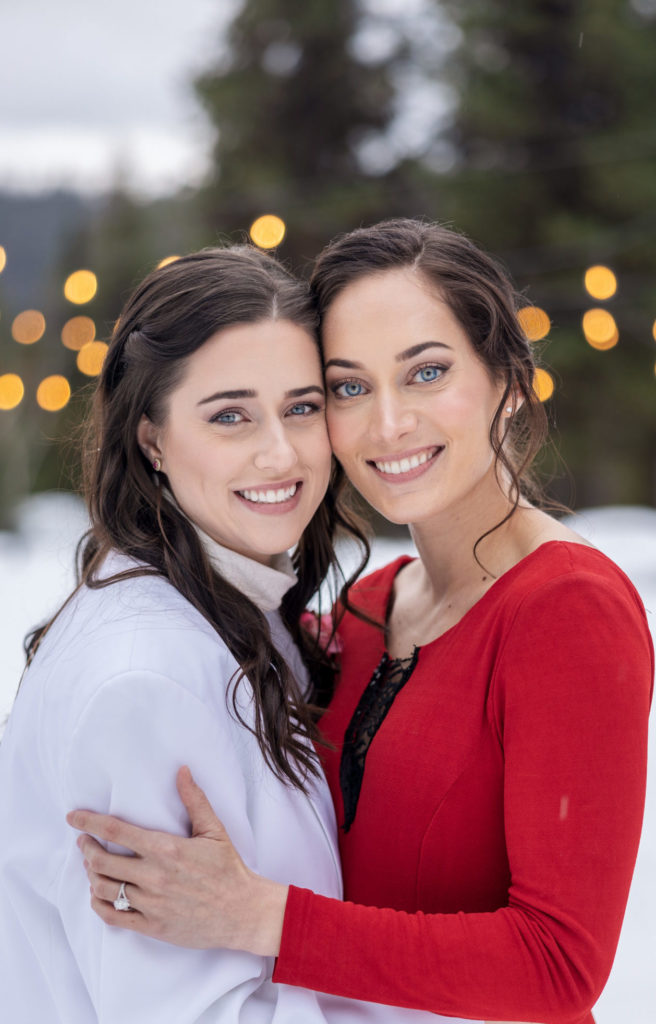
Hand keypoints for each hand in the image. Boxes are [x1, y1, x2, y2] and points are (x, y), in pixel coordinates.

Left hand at [66, 766, 287, 955]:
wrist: (242, 912)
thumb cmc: (228, 868)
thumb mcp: (214, 830)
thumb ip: (194, 799)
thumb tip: (182, 770)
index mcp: (166, 849)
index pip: (116, 831)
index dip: (89, 822)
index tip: (73, 817)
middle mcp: (154, 876)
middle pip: (102, 861)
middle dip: (85, 848)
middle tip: (83, 841)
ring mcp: (151, 904)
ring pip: (104, 888)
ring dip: (91, 874)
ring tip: (92, 864)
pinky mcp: (152, 926)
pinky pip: (113, 916)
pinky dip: (99, 904)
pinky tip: (98, 894)